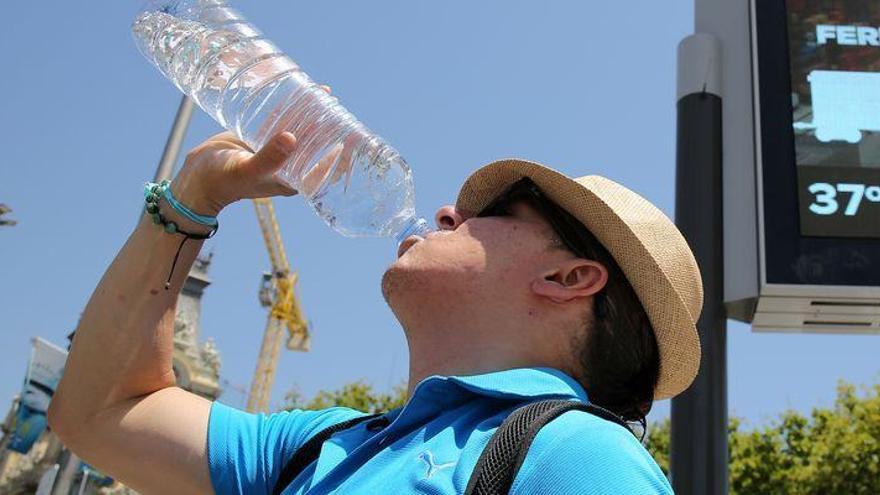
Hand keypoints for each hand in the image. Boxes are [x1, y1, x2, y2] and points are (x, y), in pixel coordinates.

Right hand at [170, 85, 335, 215]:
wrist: (196, 177)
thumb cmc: (223, 181)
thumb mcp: (248, 170)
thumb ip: (270, 157)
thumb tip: (293, 137)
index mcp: (292, 180)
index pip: (325, 168)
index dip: (341, 153)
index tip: (354, 136)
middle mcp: (287, 166)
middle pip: (315, 146)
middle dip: (329, 129)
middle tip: (341, 109)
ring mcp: (274, 151)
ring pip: (299, 130)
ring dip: (312, 114)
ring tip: (325, 96)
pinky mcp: (260, 138)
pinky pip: (280, 121)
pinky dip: (291, 108)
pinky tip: (300, 93)